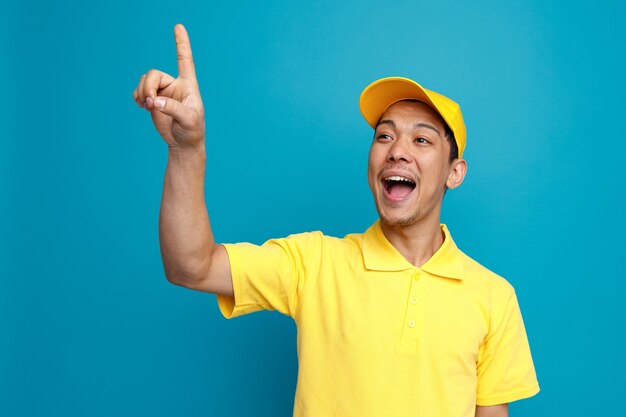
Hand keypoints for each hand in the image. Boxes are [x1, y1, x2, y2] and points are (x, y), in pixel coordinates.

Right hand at [133, 24, 204, 150]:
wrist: (183, 144)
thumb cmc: (192, 131)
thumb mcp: (189, 120)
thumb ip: (173, 109)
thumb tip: (155, 101)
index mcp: (188, 85)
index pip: (185, 61)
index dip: (182, 43)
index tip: (178, 26)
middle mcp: (175, 85)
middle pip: (154, 74)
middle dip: (148, 86)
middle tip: (150, 102)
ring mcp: (163, 92)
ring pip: (145, 81)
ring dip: (142, 92)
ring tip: (147, 106)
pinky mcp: (153, 100)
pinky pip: (139, 90)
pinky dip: (137, 96)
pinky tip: (143, 106)